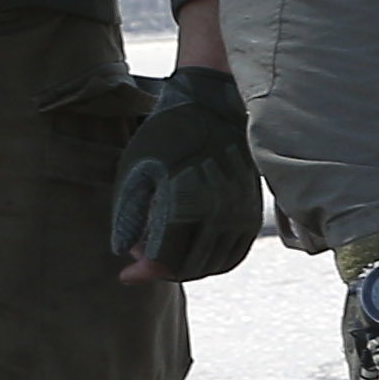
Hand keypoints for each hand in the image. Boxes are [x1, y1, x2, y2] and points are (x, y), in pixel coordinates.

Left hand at [106, 71, 258, 283]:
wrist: (213, 106)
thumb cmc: (166, 135)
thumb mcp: (134, 173)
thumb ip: (129, 219)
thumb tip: (133, 258)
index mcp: (188, 204)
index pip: (166, 260)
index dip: (143, 271)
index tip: (125, 273)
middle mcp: (220, 215)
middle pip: (190, 269)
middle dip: (162, 270)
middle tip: (143, 255)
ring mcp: (241, 215)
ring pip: (214, 265)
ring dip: (188, 267)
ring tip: (166, 251)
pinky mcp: (253, 212)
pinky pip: (234, 254)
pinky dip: (212, 261)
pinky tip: (193, 249)